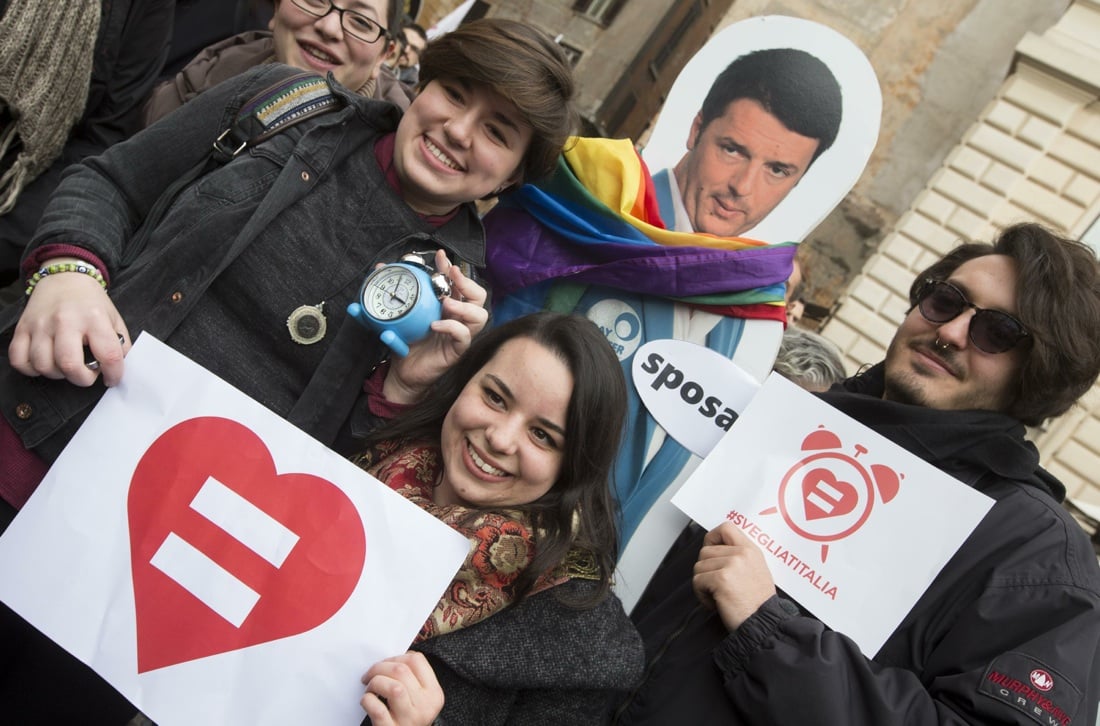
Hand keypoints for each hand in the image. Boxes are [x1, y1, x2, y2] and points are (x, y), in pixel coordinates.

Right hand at [9, 261, 129, 386]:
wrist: (64, 278)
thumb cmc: (91, 303)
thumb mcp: (114, 318)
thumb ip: (120, 344)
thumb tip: (119, 370)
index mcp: (94, 318)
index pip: (108, 355)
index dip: (113, 374)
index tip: (112, 379)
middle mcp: (65, 321)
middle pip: (69, 364)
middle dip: (82, 379)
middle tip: (87, 374)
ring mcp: (40, 325)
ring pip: (43, 365)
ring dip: (58, 374)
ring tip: (67, 366)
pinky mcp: (22, 328)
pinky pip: (19, 360)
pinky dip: (32, 369)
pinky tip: (45, 363)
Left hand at [360, 652, 443, 725]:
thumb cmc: (407, 720)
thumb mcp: (419, 700)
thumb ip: (412, 680)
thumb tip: (391, 659)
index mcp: (434, 694)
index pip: (417, 661)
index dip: (396, 656)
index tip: (385, 664)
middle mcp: (425, 706)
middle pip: (402, 670)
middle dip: (379, 667)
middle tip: (369, 675)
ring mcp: (409, 720)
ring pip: (393, 687)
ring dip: (375, 682)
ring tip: (369, 688)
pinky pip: (378, 709)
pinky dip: (368, 700)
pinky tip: (366, 701)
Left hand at [383, 250, 487, 403]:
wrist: (402, 371)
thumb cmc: (405, 342)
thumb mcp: (398, 314)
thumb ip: (391, 292)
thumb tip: (379, 267)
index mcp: (447, 306)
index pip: (458, 283)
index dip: (451, 268)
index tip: (440, 256)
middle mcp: (458, 318)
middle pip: (479, 296)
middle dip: (467, 282)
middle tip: (452, 276)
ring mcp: (460, 334)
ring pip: (480, 315)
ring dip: (465, 306)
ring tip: (446, 303)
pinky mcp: (457, 351)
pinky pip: (464, 337)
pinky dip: (452, 328)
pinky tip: (436, 325)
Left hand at [693, 522, 776, 631]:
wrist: (764, 624)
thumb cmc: (758, 604)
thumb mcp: (757, 571)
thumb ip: (739, 556)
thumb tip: (715, 549)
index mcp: (751, 550)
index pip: (725, 527)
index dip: (712, 538)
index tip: (711, 553)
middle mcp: (742, 553)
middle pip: (705, 551)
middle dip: (706, 570)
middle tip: (717, 587)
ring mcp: (731, 564)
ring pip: (698, 567)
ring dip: (703, 584)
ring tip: (719, 596)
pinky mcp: (721, 579)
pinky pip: (697, 581)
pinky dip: (702, 595)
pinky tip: (716, 603)